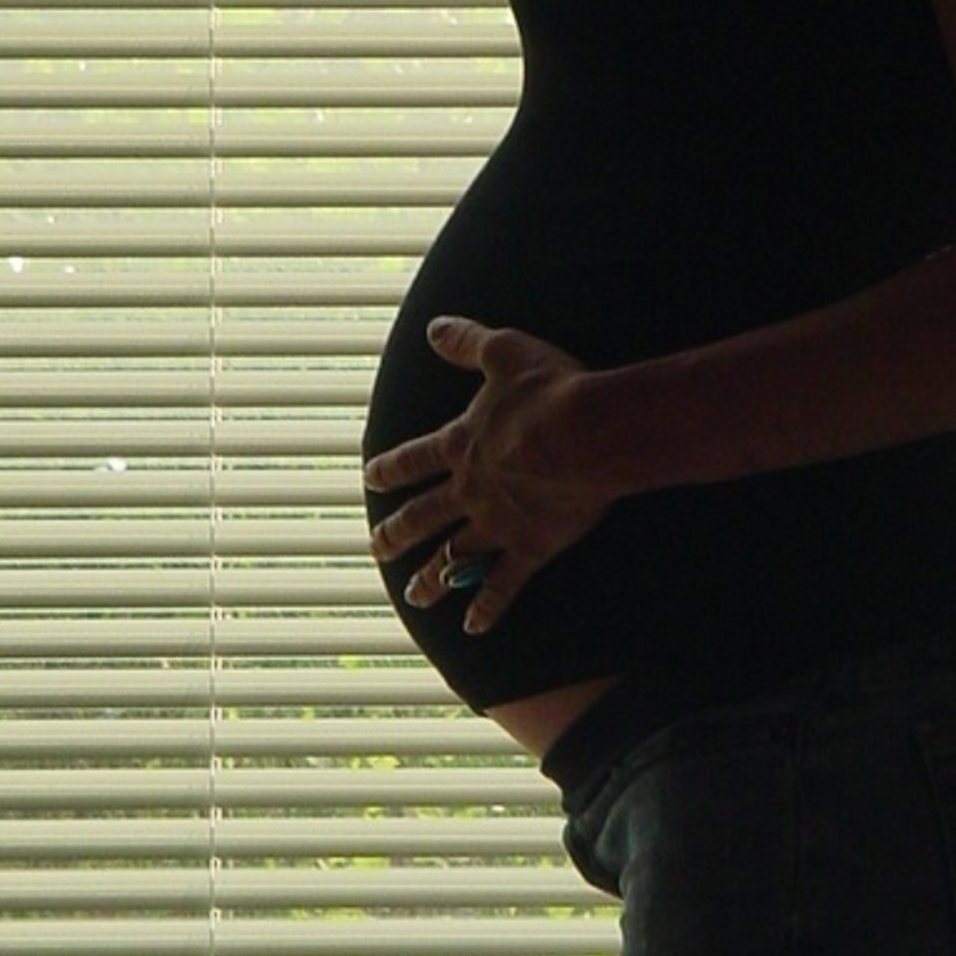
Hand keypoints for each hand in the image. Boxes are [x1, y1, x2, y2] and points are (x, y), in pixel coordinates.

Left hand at [362, 316, 617, 632]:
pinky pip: (502, 586)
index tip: (370, 480)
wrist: (585, 435)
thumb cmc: (548, 390)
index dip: (391, 468)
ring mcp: (496, 523)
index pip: (414, 459)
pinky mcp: (529, 547)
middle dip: (397, 533)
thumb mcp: (503, 351)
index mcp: (462, 444)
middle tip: (376, 548)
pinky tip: (472, 628)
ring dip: (430, 578)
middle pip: (422, 516)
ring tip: (412, 597)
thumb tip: (434, 327)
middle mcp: (469, 489)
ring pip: (452, 557)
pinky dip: (486, 608)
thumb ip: (466, 342)